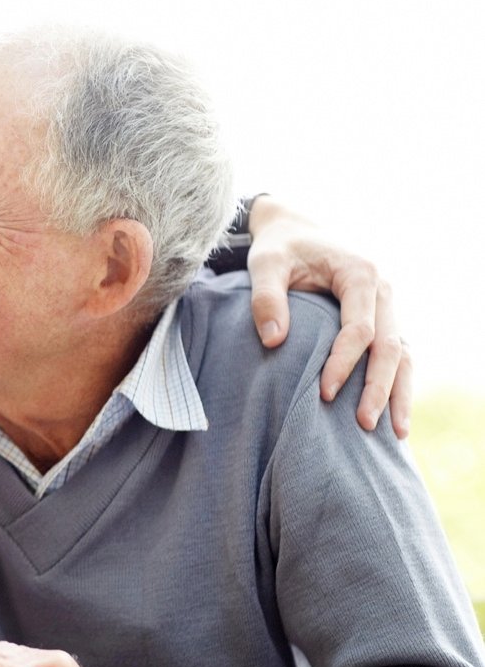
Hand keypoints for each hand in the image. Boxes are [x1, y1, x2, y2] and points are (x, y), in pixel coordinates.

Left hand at [246, 197, 410, 436]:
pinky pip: (396, 354)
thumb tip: (273, 341)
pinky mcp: (381, 319)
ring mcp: (386, 307)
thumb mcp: (265, 264)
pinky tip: (392, 416)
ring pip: (402, 354)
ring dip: (398, 392)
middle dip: (378, 388)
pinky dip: (396, 383)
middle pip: (390, 346)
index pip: (359, 328)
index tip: (323, 394)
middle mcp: (383, 291)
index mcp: (360, 274)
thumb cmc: (279, 248)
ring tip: (395, 435)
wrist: (294, 231)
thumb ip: (266, 298)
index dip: (343, 363)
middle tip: (363, 425)